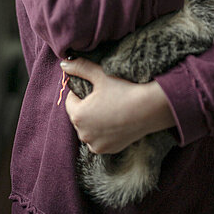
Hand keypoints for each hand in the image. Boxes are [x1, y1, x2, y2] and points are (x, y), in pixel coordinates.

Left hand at [60, 58, 174, 153]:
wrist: (149, 108)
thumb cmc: (123, 89)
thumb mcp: (100, 75)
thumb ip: (80, 67)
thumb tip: (64, 63)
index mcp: (78, 115)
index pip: (70, 100)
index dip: (81, 91)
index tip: (95, 87)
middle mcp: (83, 134)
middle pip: (79, 116)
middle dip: (87, 107)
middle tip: (105, 97)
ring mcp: (96, 145)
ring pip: (89, 129)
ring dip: (94, 121)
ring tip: (111, 108)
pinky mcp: (108, 150)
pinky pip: (100, 139)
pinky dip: (104, 132)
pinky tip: (116, 120)